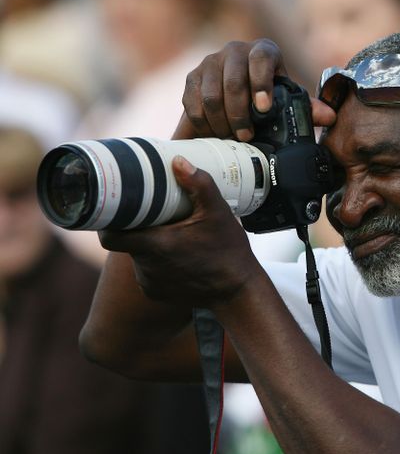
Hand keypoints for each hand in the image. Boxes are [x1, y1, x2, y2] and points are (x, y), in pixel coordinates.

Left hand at [98, 157, 261, 307]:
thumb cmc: (228, 252)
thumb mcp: (218, 212)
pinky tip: (179, 258)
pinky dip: (157, 264)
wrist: (238, 293)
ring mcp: (149, 283)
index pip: (110, 234)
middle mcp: (145, 267)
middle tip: (157, 215)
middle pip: (127, 241)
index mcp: (154, 245)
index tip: (117, 207)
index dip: (107, 220)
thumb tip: (178, 160)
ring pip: (137, 256)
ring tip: (174, 237)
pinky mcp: (156, 293)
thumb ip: (199, 184)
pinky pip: (148, 272)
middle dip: (138, 227)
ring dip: (149, 245)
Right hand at [174, 39, 335, 140]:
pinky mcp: (192, 77)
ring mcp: (210, 62)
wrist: (239, 94)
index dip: (261, 84)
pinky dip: (203, 123)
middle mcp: (235, 50)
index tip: (264, 109)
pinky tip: (214, 135)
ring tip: (231, 139)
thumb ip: (306, 108)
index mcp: (263, 51)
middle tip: (246, 137)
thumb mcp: (287, 100)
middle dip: (239, 115)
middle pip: (233, 83)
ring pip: (210, 95)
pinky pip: (192, 102)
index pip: (261, 60)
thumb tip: (329, 117)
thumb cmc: (270, 97)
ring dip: (221, 122)